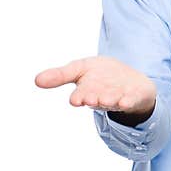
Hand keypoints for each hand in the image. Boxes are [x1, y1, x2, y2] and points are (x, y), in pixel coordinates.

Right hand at [34, 56, 156, 116]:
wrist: (128, 78)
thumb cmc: (101, 76)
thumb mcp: (79, 69)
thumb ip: (60, 75)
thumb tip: (36, 80)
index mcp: (87, 92)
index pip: (80, 96)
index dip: (78, 97)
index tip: (75, 99)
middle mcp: (102, 98)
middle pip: (96, 99)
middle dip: (93, 99)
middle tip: (91, 100)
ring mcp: (119, 98)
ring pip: (113, 101)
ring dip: (110, 100)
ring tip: (107, 100)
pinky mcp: (134, 96)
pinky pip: (131, 100)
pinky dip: (129, 101)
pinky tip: (126, 101)